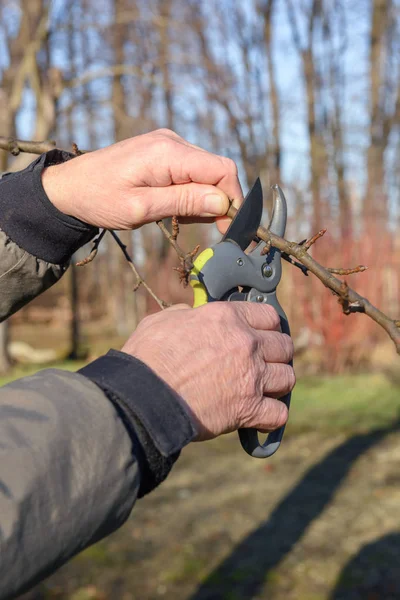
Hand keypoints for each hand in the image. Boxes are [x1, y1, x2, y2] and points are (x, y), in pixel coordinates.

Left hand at [42, 129, 242, 232]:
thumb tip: (222, 203)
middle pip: (217, 170)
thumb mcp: (141, 208)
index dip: (233, 199)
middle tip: (203, 228)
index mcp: (168, 153)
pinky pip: (192, 170)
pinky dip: (192, 191)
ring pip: (206, 172)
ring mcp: (168, 144)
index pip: (222, 169)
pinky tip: (173, 206)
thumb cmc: (99, 199)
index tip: (228, 227)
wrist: (70, 186)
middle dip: (219, 201)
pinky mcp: (163, 150)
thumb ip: (183, 203)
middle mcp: (172, 141)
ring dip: (204, 198)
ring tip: (179, 217)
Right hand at [122, 302, 294, 440]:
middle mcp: (246, 343)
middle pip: (284, 346)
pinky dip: (272, 417)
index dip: (266, 326)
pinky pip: (279, 414)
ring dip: (277, 384)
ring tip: (264, 389)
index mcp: (226, 317)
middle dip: (277, 354)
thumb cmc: (146, 358)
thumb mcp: (162, 320)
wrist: (142, 398)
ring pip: (287, 378)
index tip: (262, 335)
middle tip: (264, 362)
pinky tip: (261, 416)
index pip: (269, 316)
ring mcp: (251, 377)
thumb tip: (190, 314)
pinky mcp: (248, 409)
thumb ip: (185, 314)